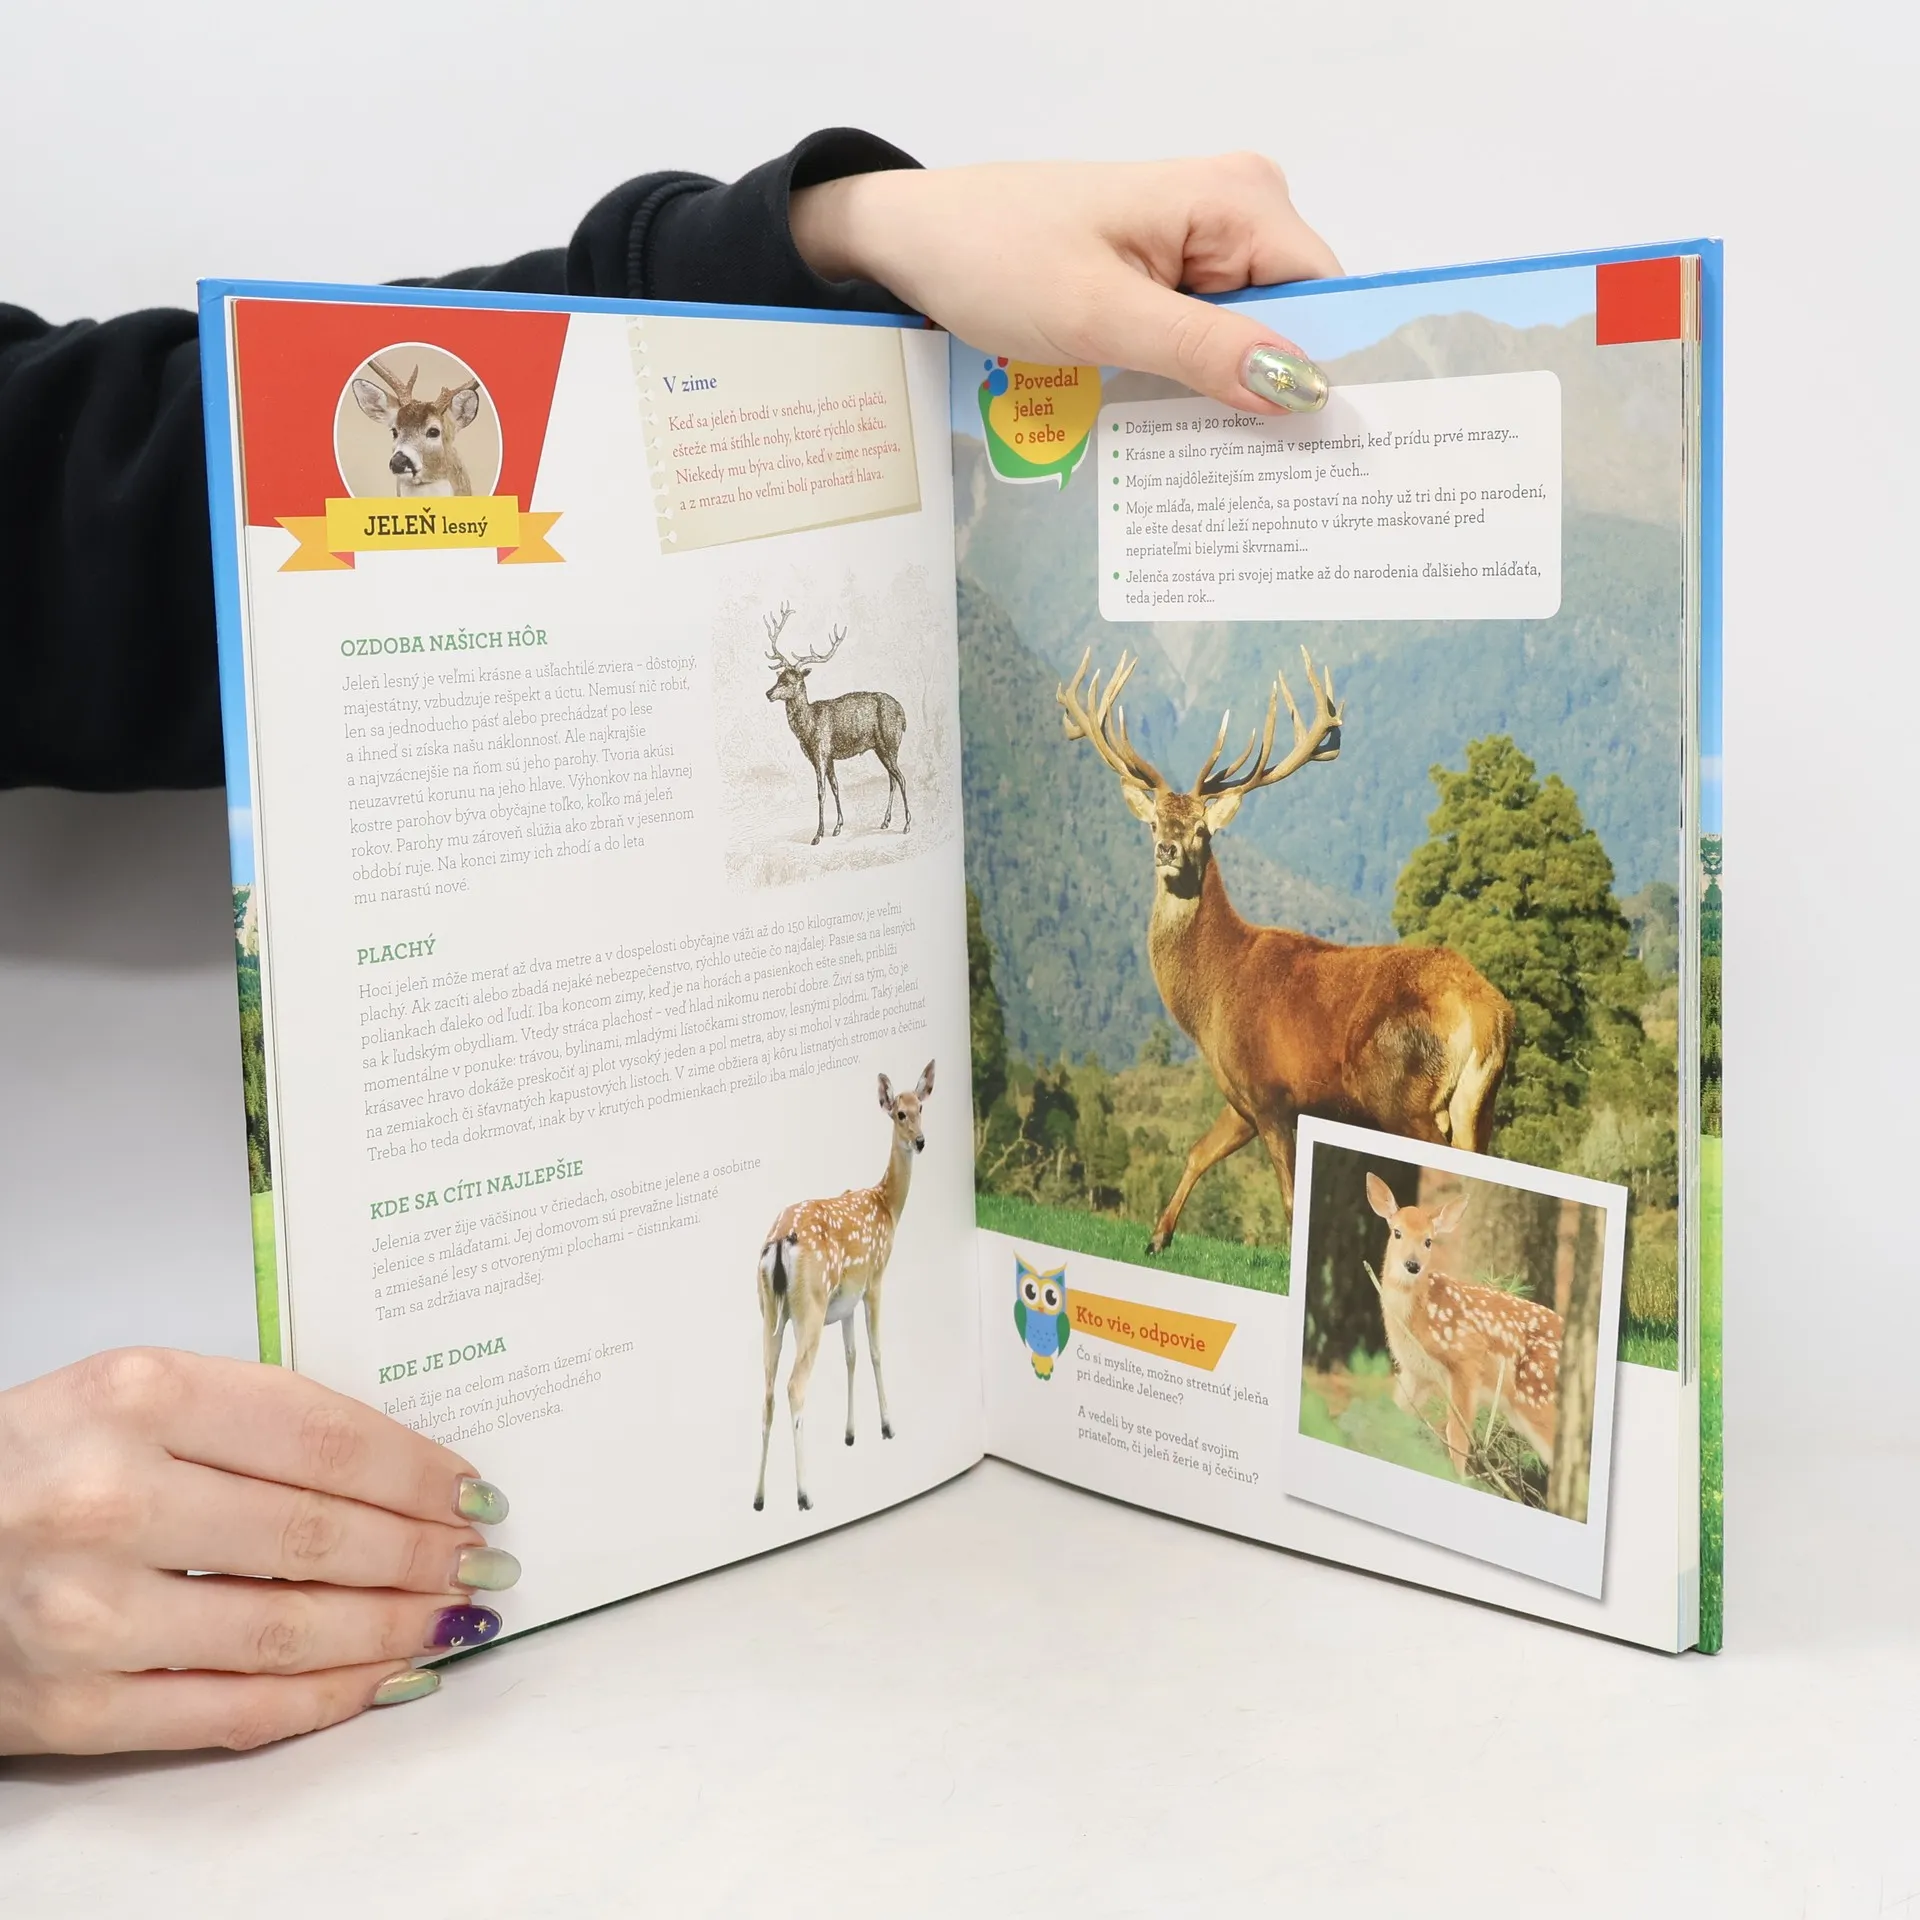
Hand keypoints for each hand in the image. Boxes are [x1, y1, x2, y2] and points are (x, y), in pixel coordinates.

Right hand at [0, 1349, 515, 1754]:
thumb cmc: (30, 1461)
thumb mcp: (130, 1394)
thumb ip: (250, 1419)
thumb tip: (399, 1471)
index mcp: (135, 1397)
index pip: (323, 1438)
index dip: (416, 1470)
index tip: (469, 1488)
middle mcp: (109, 1499)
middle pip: (317, 1534)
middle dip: (421, 1552)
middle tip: (478, 1558)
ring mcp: (86, 1612)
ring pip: (288, 1627)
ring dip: (393, 1627)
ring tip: (450, 1616)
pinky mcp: (68, 1708)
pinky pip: (231, 1710)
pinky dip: (325, 1698)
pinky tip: (381, 1677)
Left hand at [791, 154, 1341, 412]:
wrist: (916, 242)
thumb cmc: (995, 256)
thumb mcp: (1102, 316)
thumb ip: (1203, 353)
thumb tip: (1299, 390)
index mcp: (1237, 197)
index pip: (1327, 296)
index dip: (1326, 372)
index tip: (1323, 453)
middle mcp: (1234, 210)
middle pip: (1293, 321)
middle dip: (1273, 395)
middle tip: (1258, 479)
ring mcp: (1201, 244)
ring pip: (1249, 341)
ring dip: (1229, 399)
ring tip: (1212, 464)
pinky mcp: (1167, 275)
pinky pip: (1207, 340)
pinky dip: (1194, 386)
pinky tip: (1177, 431)